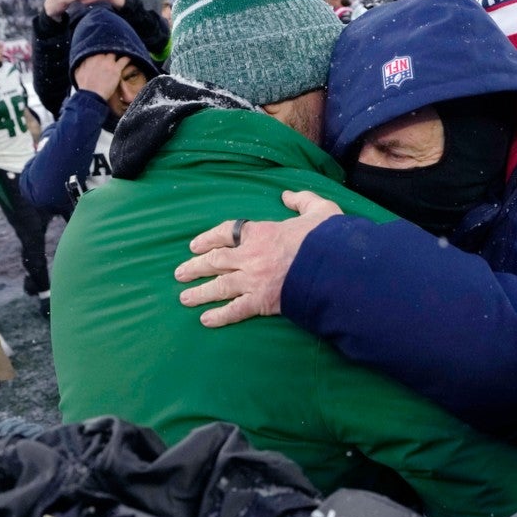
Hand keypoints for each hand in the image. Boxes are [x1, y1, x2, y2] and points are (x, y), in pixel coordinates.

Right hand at [74, 53, 128, 99]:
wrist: (92, 95)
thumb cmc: (85, 87)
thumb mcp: (78, 73)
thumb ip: (80, 65)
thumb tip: (81, 63)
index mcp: (89, 58)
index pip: (97, 50)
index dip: (102, 53)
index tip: (105, 56)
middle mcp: (99, 57)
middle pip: (107, 51)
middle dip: (110, 52)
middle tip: (114, 55)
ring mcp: (108, 62)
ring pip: (115, 53)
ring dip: (119, 54)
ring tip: (123, 55)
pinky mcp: (116, 69)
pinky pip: (125, 59)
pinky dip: (128, 58)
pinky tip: (130, 58)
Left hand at [174, 190, 342, 326]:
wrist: (336, 268)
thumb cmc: (327, 238)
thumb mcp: (318, 209)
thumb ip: (301, 200)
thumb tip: (286, 195)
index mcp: (261, 232)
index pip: (226, 232)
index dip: (208, 238)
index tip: (195, 245)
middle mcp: (251, 256)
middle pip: (215, 261)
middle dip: (195, 267)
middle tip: (180, 273)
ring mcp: (254, 280)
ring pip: (219, 286)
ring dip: (199, 292)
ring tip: (184, 298)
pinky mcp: (262, 302)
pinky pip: (235, 310)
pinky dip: (219, 316)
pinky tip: (205, 320)